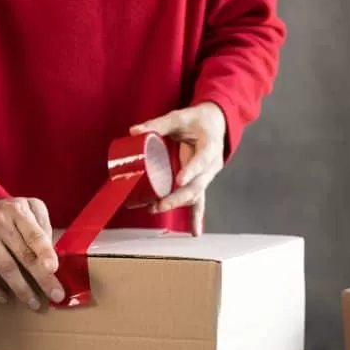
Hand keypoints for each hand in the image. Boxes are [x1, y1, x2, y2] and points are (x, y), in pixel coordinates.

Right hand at [0, 198, 64, 309]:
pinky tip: (4, 299)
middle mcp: (0, 223)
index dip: (45, 252)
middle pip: (23, 255)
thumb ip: (43, 227)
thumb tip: (53, 255)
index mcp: (18, 212)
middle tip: (55, 296)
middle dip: (41, 278)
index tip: (53, 269)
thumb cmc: (7, 212)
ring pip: (5, 268)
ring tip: (33, 304)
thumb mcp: (29, 207)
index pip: (34, 235)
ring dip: (21, 289)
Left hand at [131, 102, 226, 235]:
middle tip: (158, 204)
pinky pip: (198, 201)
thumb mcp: (179, 117)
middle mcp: (211, 165)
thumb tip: (134, 131)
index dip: (191, 171)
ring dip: (177, 205)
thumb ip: (158, 124)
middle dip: (176, 197)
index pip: (202, 160)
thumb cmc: (198, 120)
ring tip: (156, 209)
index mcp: (210, 146)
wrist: (216, 123)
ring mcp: (206, 176)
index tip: (179, 181)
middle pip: (196, 185)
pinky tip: (194, 233)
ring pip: (195, 195)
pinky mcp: (200, 182)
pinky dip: (196, 218)